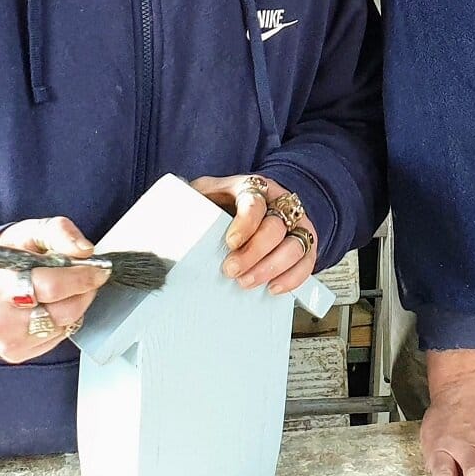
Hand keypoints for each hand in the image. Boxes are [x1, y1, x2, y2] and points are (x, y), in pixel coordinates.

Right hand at [0, 216, 106, 363]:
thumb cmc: (1, 260)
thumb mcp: (27, 233)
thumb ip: (58, 232)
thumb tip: (85, 250)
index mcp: (1, 285)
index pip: (53, 286)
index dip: (83, 277)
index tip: (99, 269)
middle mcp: (2, 319)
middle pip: (65, 310)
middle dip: (84, 291)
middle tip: (86, 276)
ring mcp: (10, 340)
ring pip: (65, 325)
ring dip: (74, 305)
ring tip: (63, 289)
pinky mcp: (17, 353)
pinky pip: (57, 338)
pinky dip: (61, 321)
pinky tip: (49, 306)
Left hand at [191, 174, 317, 295]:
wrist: (256, 202)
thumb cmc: (227, 200)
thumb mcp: (208, 192)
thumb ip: (192, 197)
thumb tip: (167, 204)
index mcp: (254, 187)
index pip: (255, 202)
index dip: (245, 224)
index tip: (230, 242)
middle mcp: (279, 203)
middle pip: (275, 228)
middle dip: (254, 253)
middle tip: (232, 270)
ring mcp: (296, 223)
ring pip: (295, 247)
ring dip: (271, 269)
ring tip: (247, 282)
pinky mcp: (306, 244)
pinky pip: (307, 263)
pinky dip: (292, 278)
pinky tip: (272, 288)